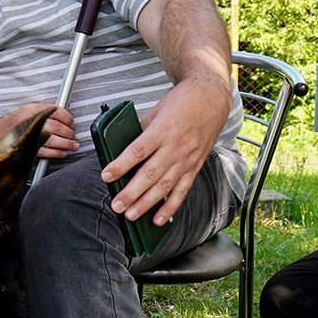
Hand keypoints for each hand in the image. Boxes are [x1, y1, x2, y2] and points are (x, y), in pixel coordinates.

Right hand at [0, 104, 76, 157]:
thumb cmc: (12, 124)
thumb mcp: (27, 112)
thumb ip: (44, 113)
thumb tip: (64, 118)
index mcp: (30, 110)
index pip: (55, 111)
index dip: (67, 118)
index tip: (72, 123)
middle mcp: (29, 122)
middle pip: (56, 127)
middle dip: (68, 133)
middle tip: (73, 136)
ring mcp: (27, 136)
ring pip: (53, 140)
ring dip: (66, 144)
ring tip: (72, 145)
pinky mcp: (27, 149)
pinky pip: (46, 152)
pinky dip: (57, 153)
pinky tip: (62, 152)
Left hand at [101, 79, 226, 224]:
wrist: (211, 98)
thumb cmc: (182, 103)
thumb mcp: (155, 112)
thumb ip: (140, 133)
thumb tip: (122, 151)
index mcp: (162, 130)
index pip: (137, 151)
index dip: (120, 165)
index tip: (106, 176)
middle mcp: (175, 147)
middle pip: (150, 174)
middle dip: (131, 193)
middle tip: (116, 205)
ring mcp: (187, 159)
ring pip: (164, 186)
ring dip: (147, 204)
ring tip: (131, 215)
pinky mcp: (195, 166)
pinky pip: (182, 190)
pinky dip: (171, 207)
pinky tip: (159, 219)